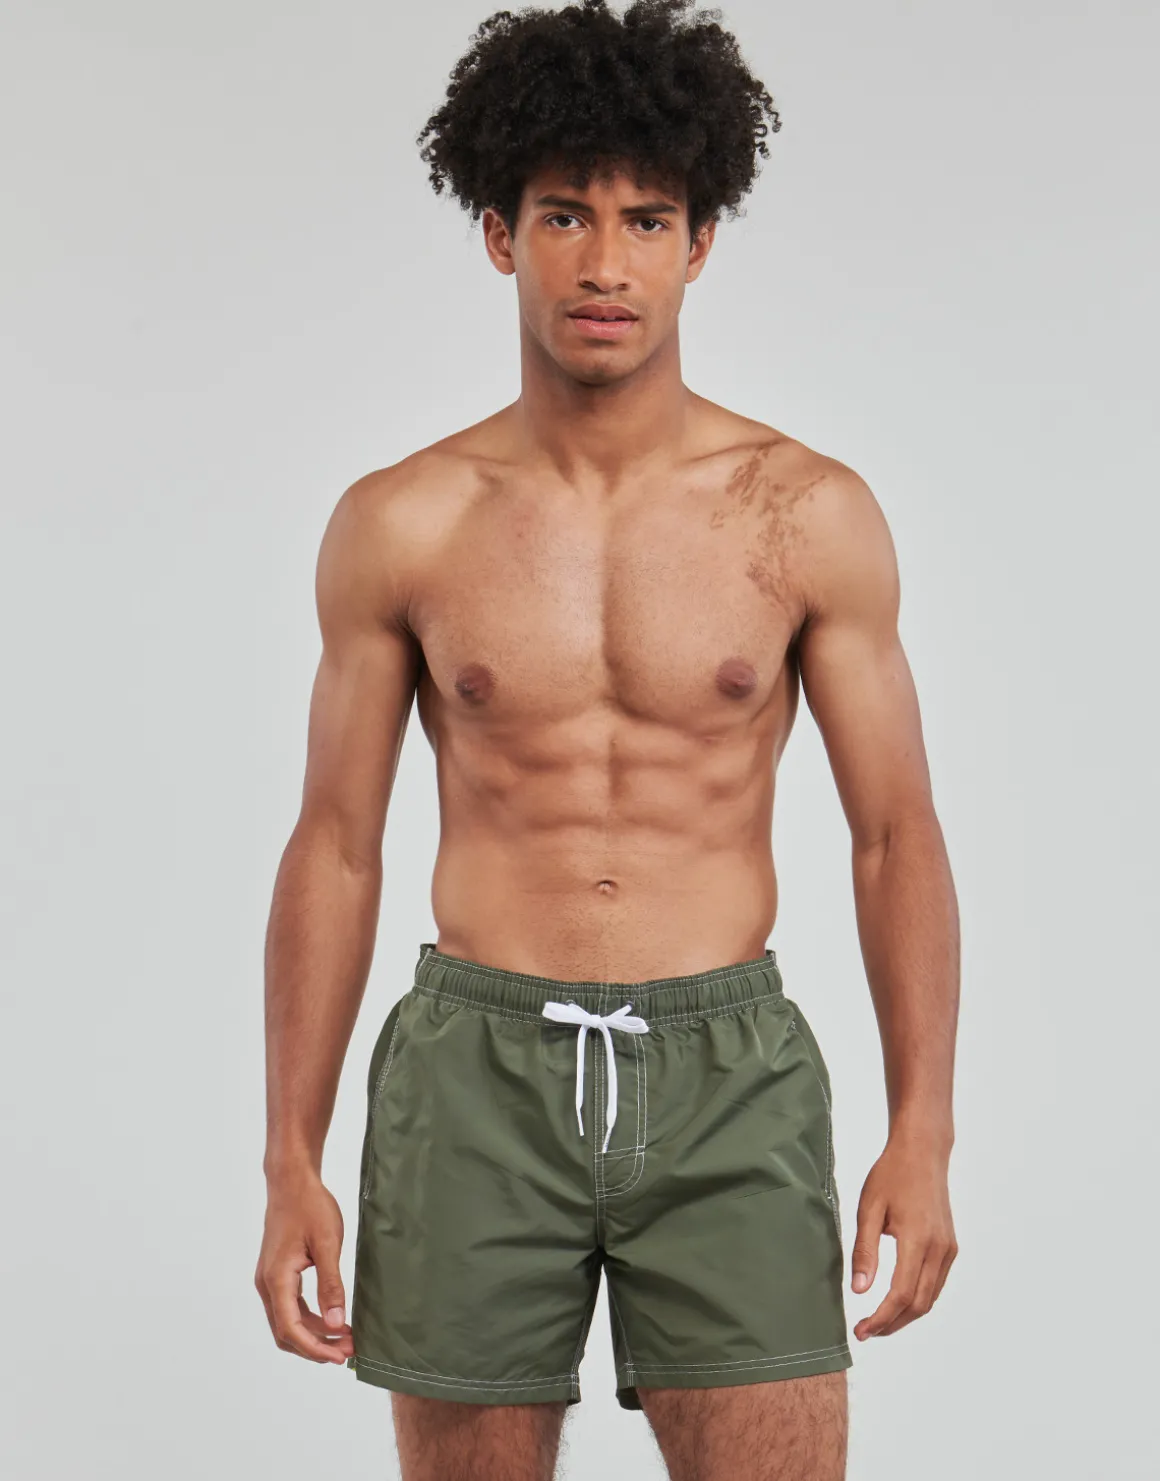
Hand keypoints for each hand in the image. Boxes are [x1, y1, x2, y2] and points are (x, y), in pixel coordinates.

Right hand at [255, 1172, 353, 1364]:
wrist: (291, 1182)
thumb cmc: (310, 1206)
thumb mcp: (328, 1244)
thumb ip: (331, 1285)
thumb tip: (336, 1323)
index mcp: (277, 1278)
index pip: (291, 1328)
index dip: (315, 1348)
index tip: (340, 1357)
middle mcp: (267, 1284)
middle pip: (286, 1332)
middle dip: (316, 1346)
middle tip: (348, 1350)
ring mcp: (269, 1280)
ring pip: (287, 1322)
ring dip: (314, 1334)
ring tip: (345, 1337)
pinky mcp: (276, 1274)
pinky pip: (289, 1307)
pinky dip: (309, 1319)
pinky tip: (332, 1318)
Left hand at [850, 1130, 957, 1339]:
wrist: (922, 1153)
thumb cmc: (891, 1175)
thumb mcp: (868, 1208)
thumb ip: (865, 1250)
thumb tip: (860, 1291)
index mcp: (917, 1239)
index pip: (900, 1294)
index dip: (881, 1318)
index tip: (861, 1331)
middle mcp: (939, 1249)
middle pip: (918, 1304)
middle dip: (892, 1324)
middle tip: (866, 1332)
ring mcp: (948, 1249)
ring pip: (930, 1298)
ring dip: (905, 1316)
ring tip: (879, 1322)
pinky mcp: (950, 1247)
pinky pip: (936, 1284)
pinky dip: (918, 1299)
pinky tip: (898, 1301)